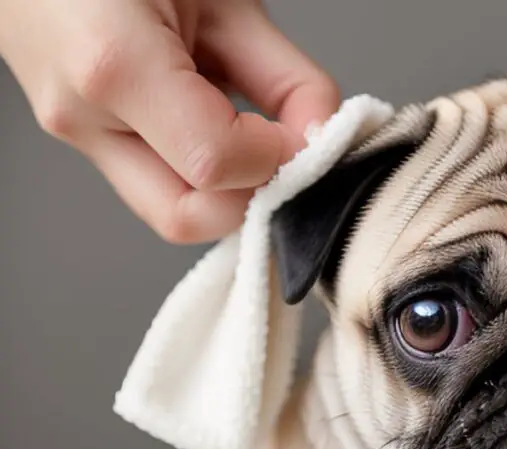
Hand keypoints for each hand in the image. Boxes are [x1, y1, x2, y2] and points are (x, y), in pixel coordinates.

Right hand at [0, 0, 339, 242]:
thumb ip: (284, 77)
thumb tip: (326, 137)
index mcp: (114, 65)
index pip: (216, 165)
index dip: (278, 158)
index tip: (307, 133)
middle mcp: (81, 113)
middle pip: (185, 217)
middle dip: (249, 197)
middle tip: (284, 149)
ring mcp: (72, 130)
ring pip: (169, 207)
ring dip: (227, 185)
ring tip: (246, 123)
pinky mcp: (80, 134)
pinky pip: (155, 177)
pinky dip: (201, 166)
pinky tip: (216, 117)